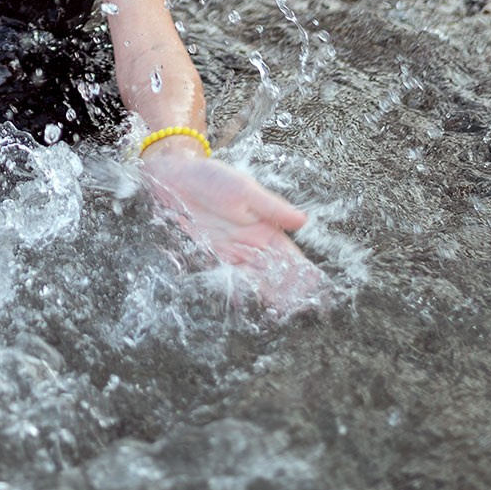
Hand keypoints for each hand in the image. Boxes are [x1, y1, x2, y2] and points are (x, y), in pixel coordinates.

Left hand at [141, 146, 328, 313]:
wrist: (173, 177)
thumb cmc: (211, 177)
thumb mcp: (244, 189)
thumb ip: (272, 208)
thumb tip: (304, 221)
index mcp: (264, 228)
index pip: (288, 256)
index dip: (303, 272)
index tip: (317, 289)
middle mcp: (250, 245)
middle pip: (274, 273)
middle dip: (289, 291)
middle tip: (303, 309)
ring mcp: (230, 254)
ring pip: (254, 280)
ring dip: (268, 296)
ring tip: (282, 312)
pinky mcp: (210, 258)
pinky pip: (228, 279)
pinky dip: (238, 292)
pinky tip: (247, 304)